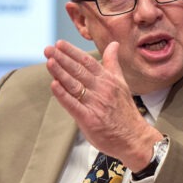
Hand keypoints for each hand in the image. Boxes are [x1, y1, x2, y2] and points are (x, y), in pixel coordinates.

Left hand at [45, 40, 161, 170]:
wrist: (135, 138)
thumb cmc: (125, 112)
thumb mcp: (122, 84)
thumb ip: (113, 64)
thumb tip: (113, 44)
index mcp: (109, 80)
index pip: (88, 62)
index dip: (73, 52)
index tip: (59, 43)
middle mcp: (102, 90)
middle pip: (79, 70)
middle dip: (62, 58)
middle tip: (48, 48)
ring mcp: (96, 104)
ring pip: (74, 85)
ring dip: (60, 73)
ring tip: (49, 62)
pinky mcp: (90, 119)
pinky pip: (74, 105)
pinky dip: (63, 95)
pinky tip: (54, 85)